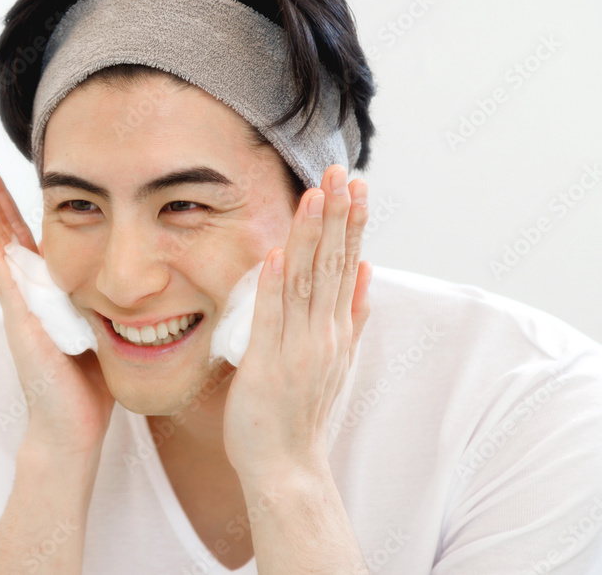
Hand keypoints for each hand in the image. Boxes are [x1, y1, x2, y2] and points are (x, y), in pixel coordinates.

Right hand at [0, 142, 114, 457]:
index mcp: (41, 283)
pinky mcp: (23, 326)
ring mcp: (18, 305)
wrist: (72, 425)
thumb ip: (95, 289)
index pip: (16, 225)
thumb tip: (122, 263)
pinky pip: (6, 282)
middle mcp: (23, 288)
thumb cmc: (85, 378)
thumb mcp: (94, 319)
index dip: (1, 191)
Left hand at [222, 164, 371, 486]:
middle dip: (337, 215)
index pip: (347, 263)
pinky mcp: (268, 367)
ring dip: (311, 238)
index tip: (353, 182)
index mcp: (336, 329)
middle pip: (333, 264)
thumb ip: (352, 314)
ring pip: (307, 283)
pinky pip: (272, 320)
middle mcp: (323, 334)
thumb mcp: (337, 357)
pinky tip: (277, 253)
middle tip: (341, 170)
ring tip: (315, 196)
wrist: (287, 466)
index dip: (350, 221)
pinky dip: (275, 287)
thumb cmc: (302, 411)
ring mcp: (298, 350)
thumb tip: (368, 270)